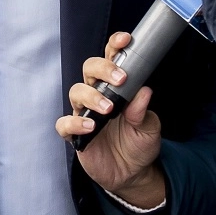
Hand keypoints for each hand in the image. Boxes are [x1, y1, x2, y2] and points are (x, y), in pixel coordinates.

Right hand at [55, 31, 165, 207]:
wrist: (132, 174)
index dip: (115, 46)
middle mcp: (97, 96)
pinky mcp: (75, 134)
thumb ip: (143, 111)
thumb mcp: (149, 128)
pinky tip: (91, 127)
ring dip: (91, 96)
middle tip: (120, 79)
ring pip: (76, 91)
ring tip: (109, 109)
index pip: (110, 59)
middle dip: (102, 68)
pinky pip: (65, 123)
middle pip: (89, 70)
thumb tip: (144, 91)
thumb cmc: (139, 144)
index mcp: (115, 88)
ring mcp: (84, 113)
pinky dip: (75, 123)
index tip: (125, 40)